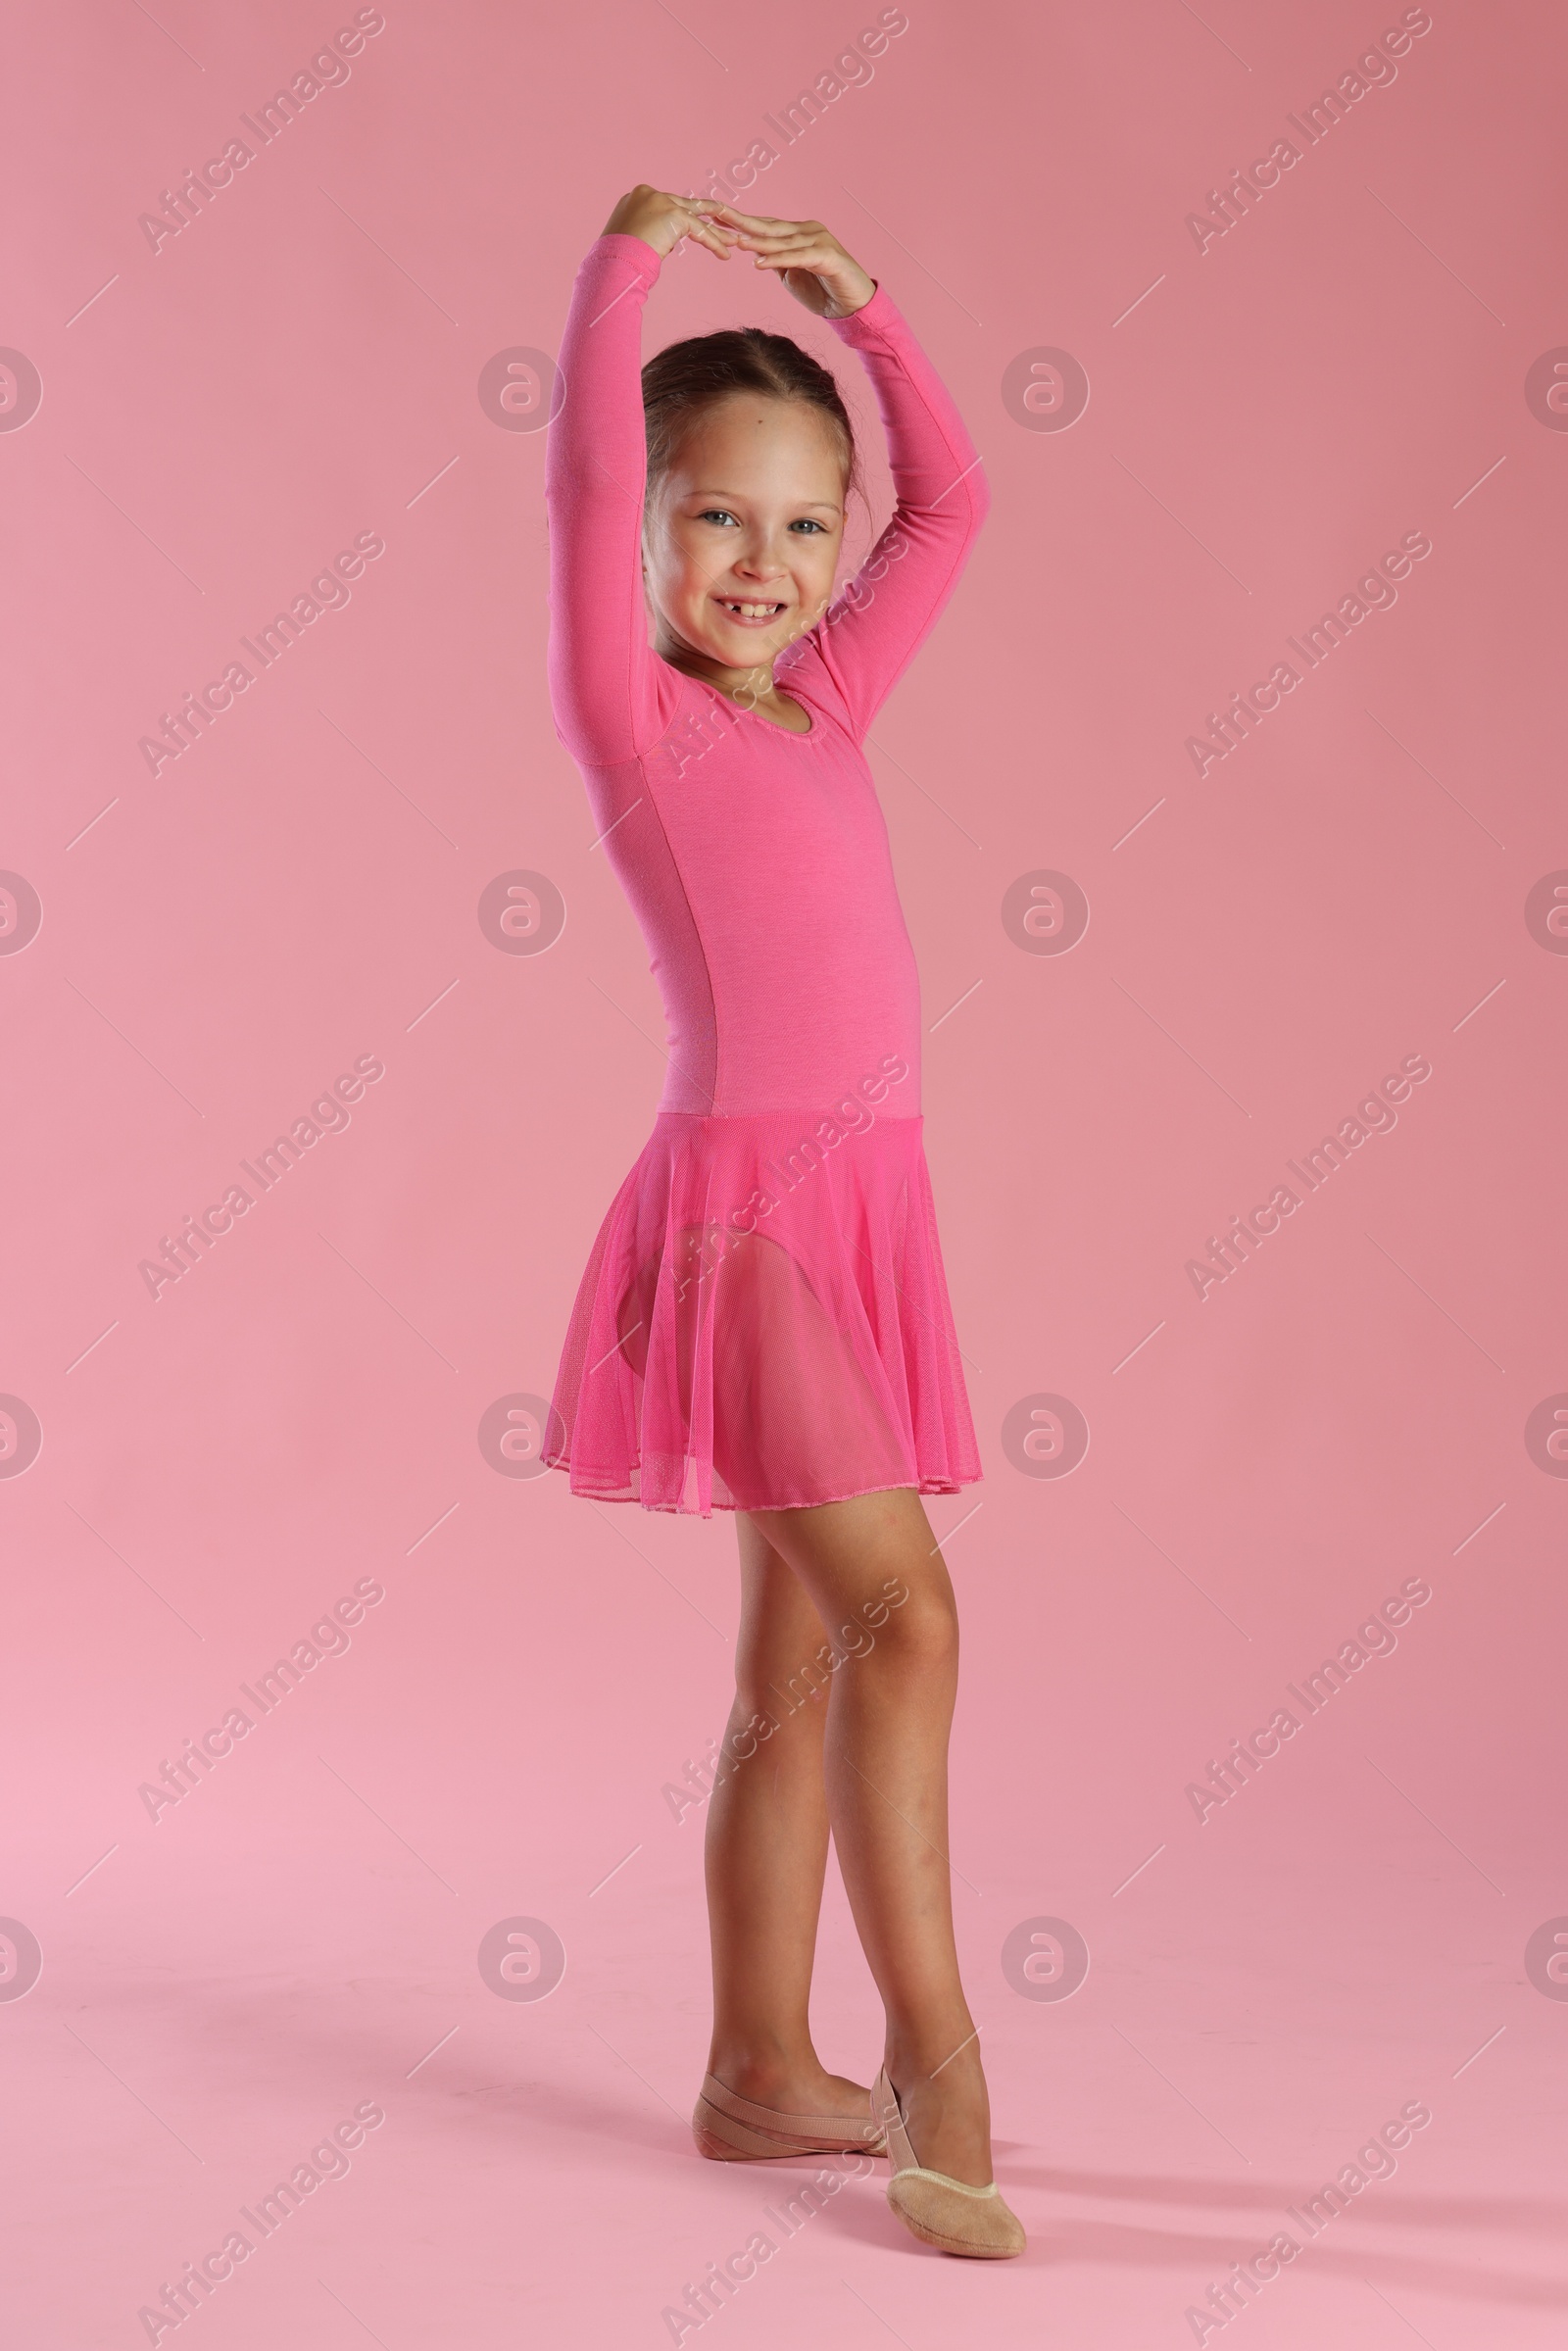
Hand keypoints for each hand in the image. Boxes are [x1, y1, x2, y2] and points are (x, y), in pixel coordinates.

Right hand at [601, 184, 735, 261]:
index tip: (698, 230)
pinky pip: (700, 230)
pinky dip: (714, 243)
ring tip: (734, 241)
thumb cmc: (617, 260)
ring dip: (716, 232)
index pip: (668, 206)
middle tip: (725, 222)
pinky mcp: (673, 214)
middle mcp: (650, 194)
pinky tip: (725, 254)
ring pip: (696, 218)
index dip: (686, 219)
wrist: (613, 262)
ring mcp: (662, 201)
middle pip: (686, 206)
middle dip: (707, 218)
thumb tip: (662, 242)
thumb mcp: (631, 238)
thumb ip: (648, 232)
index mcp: (639, 197)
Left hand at [699, 207, 875, 317]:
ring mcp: (819, 241)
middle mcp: (808, 231)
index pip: (765, 226)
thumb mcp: (792, 276)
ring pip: (782, 242)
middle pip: (770, 227)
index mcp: (798, 233)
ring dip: (758, 243)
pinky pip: (798, 258)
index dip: (740, 222)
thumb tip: (757, 255)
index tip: (715, 217)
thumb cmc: (824, 291)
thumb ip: (776, 261)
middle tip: (717, 214)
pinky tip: (759, 264)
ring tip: (735, 242)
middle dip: (742, 222)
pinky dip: (778, 260)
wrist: (853, 306)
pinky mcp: (827, 256)